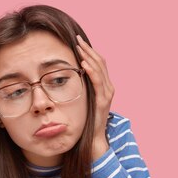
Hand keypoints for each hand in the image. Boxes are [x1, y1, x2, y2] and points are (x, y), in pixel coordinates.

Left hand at [76, 35, 113, 158]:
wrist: (93, 138)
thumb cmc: (86, 120)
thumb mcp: (84, 100)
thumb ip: (81, 89)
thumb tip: (69, 76)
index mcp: (104, 86)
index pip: (99, 63)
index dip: (89, 51)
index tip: (78, 42)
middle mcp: (108, 88)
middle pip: (100, 62)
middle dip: (88, 50)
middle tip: (77, 39)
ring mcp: (107, 94)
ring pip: (100, 69)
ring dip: (89, 56)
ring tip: (80, 47)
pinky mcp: (102, 101)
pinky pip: (98, 83)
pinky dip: (91, 71)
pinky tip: (84, 64)